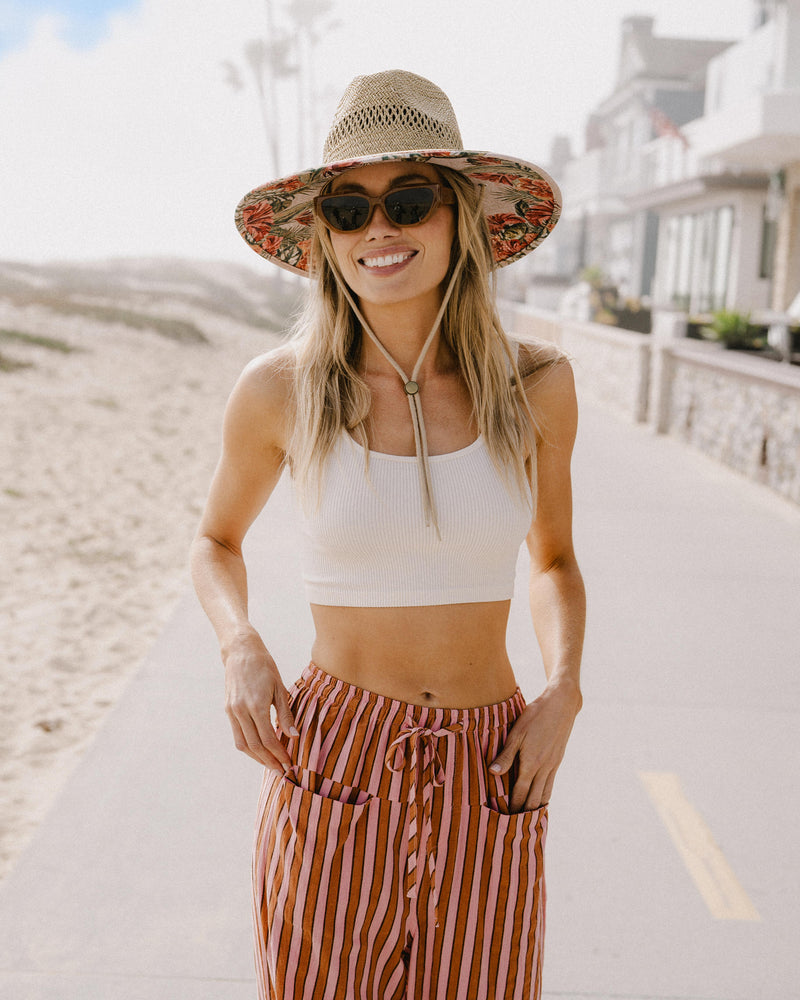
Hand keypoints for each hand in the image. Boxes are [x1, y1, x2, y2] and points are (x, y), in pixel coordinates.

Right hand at [222, 630, 297, 769]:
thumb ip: (286, 713)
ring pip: (243, 744)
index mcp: (256, 705)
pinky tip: (260, 750)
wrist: (240, 651)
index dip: (279, 754)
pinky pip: (237, 735)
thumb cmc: (264, 667)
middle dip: (269, 762)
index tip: (289, 764)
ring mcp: (232, 711)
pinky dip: (249, 746)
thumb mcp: (280, 687)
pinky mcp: (228, 710)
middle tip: (282, 772)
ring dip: (257, 758)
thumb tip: (294, 736)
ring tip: (271, 765)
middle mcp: (241, 710)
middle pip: (254, 746)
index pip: (268, 739)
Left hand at [489, 678, 580, 811]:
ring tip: (529, 820)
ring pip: (544, 793)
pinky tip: (541, 800)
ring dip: (536, 807)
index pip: (520, 792)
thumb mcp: (516, 733)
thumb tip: (493, 773)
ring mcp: (553, 765)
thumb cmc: (535, 716)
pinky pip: (550, 784)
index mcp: (531, 763)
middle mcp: (544, 768)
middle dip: (525, 813)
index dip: (513, 807)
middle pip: (534, 798)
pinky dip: (545, 796)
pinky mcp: (557, 760)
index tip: (506, 821)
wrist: (562, 704)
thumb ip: (505, 755)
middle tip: (516, 828)